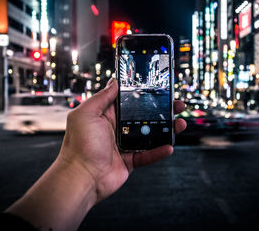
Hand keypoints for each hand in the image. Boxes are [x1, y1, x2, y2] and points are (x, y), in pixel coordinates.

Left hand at [57, 78, 186, 202]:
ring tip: (179, 124)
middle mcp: (117, 129)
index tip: (158, 89)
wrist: (80, 177)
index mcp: (106, 116)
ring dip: (166, 130)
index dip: (143, 95)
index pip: (129, 102)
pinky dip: (159, 152)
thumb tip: (114, 82)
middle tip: (176, 105)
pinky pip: (148, 155)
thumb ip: (102, 97)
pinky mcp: (130, 161)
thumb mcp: (87, 114)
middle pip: (143, 117)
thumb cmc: (79, 145)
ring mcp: (124, 145)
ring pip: (149, 135)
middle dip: (161, 111)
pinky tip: (169, 146)